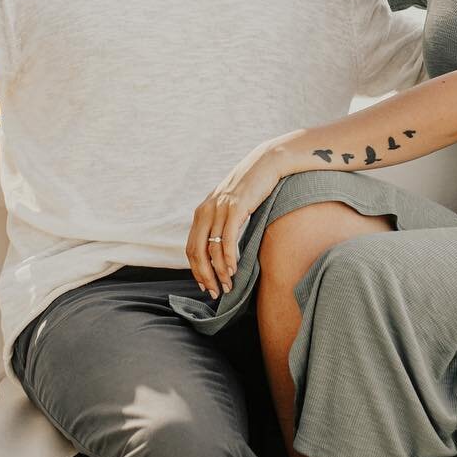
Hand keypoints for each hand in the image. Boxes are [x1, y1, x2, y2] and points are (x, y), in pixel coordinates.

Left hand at [186, 143, 288, 298]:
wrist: (266, 163)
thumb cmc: (251, 187)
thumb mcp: (229, 204)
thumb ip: (221, 222)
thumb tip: (221, 248)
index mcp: (201, 212)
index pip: (190, 247)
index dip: (196, 270)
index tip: (204, 285)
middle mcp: (206, 211)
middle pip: (197, 252)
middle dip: (204, 276)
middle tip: (214, 293)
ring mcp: (220, 209)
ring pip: (212, 249)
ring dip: (219, 272)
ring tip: (228, 286)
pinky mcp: (235, 208)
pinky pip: (227, 240)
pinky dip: (228, 258)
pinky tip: (234, 270)